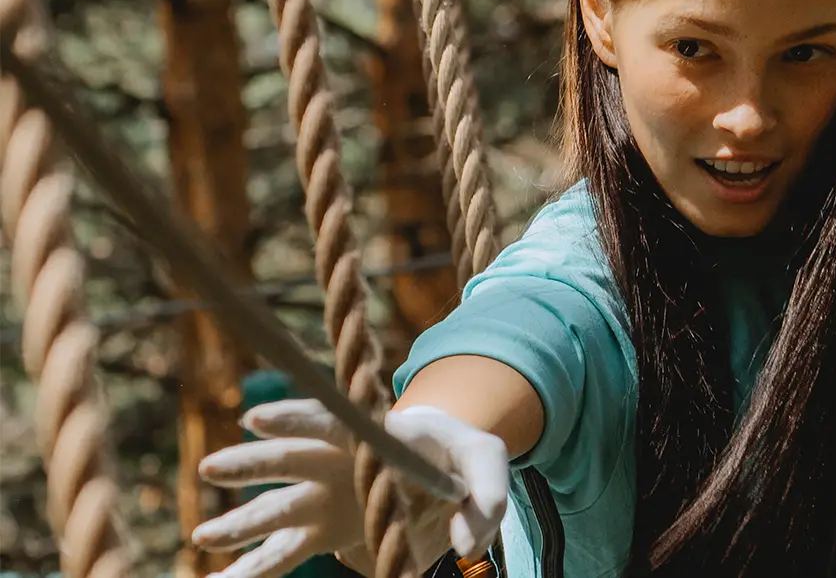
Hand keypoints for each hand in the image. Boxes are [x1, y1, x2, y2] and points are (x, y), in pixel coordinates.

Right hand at [192, 399, 509, 577]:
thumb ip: (486, 496)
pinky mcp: (321, 533)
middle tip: (212, 468)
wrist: (442, 471)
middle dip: (252, 464)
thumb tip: (467, 547)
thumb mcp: (487, 462)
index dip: (295, 418)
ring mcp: (323, 499)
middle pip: (288, 461)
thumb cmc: (460, 456)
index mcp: (373, 432)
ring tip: (202, 539)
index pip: (331, 419)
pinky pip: (280, 554)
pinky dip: (251, 570)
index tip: (257, 419)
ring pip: (273, 511)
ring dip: (238, 525)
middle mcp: (337, 462)